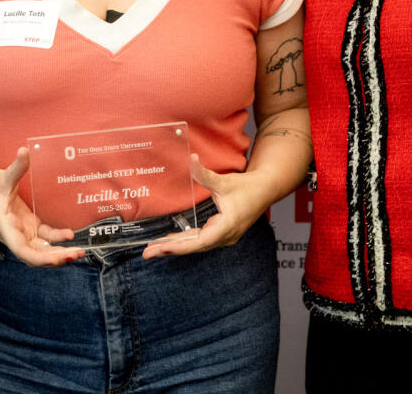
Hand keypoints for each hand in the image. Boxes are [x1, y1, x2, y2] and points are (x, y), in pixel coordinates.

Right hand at [0, 147, 84, 267]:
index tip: (55, 260)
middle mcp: (14, 234)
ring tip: (79, 251)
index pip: (21, 249)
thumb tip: (25, 150)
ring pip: (41, 249)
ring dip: (59, 252)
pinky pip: (43, 238)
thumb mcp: (2, 176)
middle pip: (35, 254)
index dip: (38, 258)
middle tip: (78, 253)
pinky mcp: (27, 226)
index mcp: (5, 226)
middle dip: (56, 257)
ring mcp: (21, 231)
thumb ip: (16, 167)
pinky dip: (56, 240)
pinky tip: (69, 236)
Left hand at [141, 153, 268, 259]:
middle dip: (170, 249)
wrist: (265, 190)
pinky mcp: (221, 233)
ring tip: (153, 248)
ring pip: (195, 245)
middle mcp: (225, 237)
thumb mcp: (225, 181)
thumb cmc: (247, 187)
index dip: (178, 246)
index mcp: (226, 227)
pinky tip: (170, 241)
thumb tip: (191, 159)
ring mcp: (223, 237)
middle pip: (193, 247)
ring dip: (175, 246)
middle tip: (147, 253)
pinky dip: (184, 241)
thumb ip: (205, 174)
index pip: (198, 242)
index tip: (161, 248)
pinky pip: (199, 240)